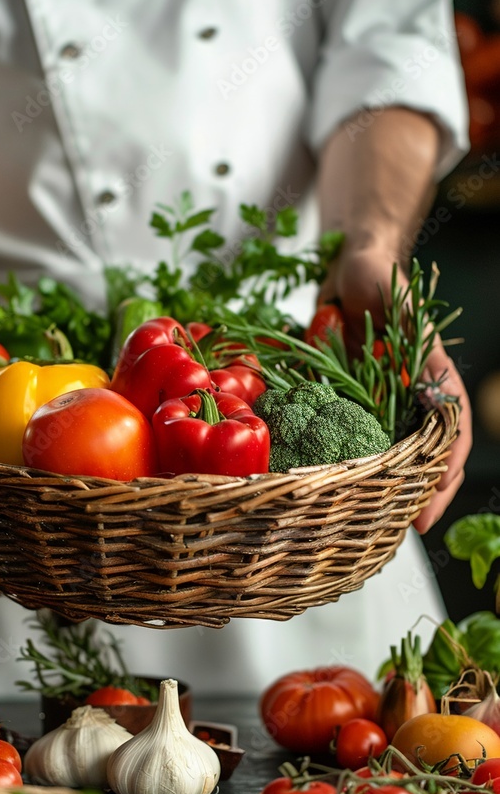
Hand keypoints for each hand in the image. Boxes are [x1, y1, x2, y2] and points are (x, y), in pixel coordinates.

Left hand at [319, 245, 470, 533]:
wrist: (350, 266)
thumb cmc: (382, 280)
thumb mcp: (404, 308)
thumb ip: (419, 345)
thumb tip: (435, 390)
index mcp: (432, 379)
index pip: (451, 433)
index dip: (446, 471)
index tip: (432, 502)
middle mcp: (410, 394)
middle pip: (426, 453)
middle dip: (420, 492)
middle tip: (407, 526)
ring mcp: (381, 398)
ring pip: (394, 452)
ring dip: (390, 486)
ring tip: (379, 521)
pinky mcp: (351, 397)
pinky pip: (355, 435)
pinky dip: (354, 462)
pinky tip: (341, 486)